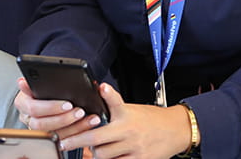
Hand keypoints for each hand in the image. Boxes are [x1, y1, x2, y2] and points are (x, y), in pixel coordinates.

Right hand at [13, 77, 102, 138]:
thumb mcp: (41, 79)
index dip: (51, 107)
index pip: (33, 108)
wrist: (48, 91)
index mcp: (23, 102)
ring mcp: (37, 128)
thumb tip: (21, 82)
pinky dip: (76, 133)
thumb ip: (34, 81)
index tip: (68, 104)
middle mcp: (27, 117)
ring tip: (87, 118)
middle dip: (63, 119)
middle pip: (41, 124)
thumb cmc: (45, 84)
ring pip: (52, 134)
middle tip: (79, 111)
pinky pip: (61, 140)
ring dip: (73, 127)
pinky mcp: (48, 135)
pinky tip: (87, 125)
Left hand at [58, 83, 191, 158]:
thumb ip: (112, 103)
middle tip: (64, 144)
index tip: (65, 136)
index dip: (81, 130)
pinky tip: (108, 156)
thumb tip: (98, 87)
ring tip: (92, 149)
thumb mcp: (130, 107)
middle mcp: (128, 133)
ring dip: (95, 154)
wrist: (175, 130)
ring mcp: (134, 149)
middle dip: (78, 143)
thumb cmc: (150, 118)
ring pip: (104, 156)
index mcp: (124, 117)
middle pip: (96, 143)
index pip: (100, 120)